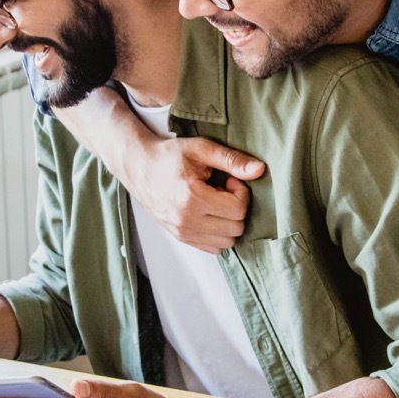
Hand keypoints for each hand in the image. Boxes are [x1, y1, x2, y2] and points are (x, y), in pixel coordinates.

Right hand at [125, 135, 264, 252]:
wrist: (139, 167)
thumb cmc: (169, 156)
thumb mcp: (201, 149)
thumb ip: (231, 160)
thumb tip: (259, 170)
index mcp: (192, 199)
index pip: (238, 209)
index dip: (241, 192)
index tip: (229, 180)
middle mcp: (186, 221)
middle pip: (236, 228)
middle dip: (236, 207)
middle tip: (222, 190)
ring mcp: (182, 233)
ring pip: (227, 242)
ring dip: (229, 222)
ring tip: (215, 202)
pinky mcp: (181, 238)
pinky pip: (214, 248)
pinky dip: (219, 233)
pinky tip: (209, 213)